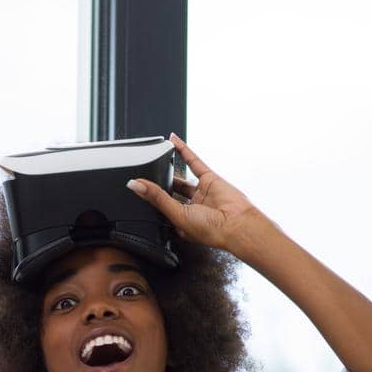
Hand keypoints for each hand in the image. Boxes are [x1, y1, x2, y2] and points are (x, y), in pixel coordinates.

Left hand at [127, 133, 269, 256]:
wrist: (238, 224)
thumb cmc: (211, 230)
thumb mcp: (177, 214)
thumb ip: (156, 198)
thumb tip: (135, 185)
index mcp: (181, 222)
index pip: (160, 208)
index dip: (148, 199)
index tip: (133, 188)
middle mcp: (191, 208)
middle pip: (169, 192)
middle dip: (158, 184)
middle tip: (142, 173)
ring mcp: (201, 193)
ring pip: (180, 177)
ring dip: (168, 168)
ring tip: (154, 158)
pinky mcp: (210, 179)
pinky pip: (194, 162)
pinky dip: (183, 150)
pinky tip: (173, 141)